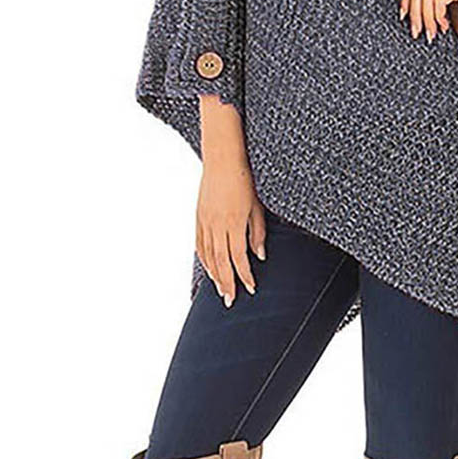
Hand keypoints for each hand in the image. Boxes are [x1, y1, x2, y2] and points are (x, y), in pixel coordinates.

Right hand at [195, 95, 266, 307]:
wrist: (222, 157)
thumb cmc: (245, 178)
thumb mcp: (257, 205)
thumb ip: (258, 231)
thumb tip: (260, 255)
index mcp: (234, 222)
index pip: (238, 258)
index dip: (245, 276)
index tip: (251, 288)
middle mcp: (217, 225)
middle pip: (221, 262)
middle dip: (227, 283)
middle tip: (231, 301)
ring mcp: (205, 221)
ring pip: (207, 255)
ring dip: (214, 275)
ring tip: (220, 290)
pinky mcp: (198, 216)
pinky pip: (199, 243)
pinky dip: (204, 258)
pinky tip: (209, 267)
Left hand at [399, 0, 457, 41]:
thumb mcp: (437, 11)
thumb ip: (423, 3)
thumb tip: (403, 10)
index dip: (405, 0)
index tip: (403, 18)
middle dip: (415, 14)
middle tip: (418, 32)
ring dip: (426, 19)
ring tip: (433, 32)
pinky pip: (437, 0)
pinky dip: (437, 16)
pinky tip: (445, 26)